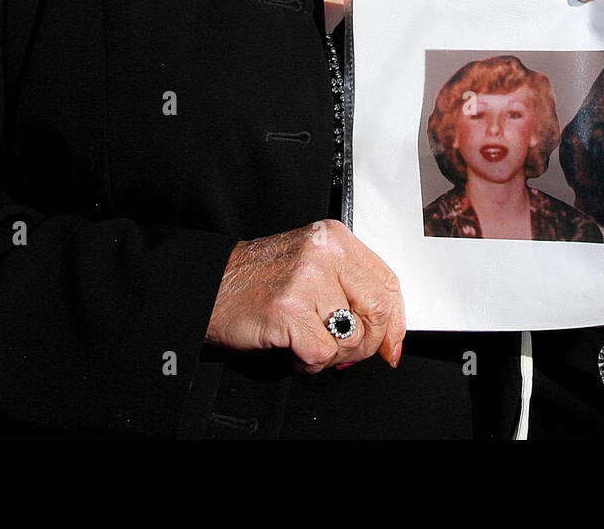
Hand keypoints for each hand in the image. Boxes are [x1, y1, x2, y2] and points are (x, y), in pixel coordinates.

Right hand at [205, 220, 404, 372]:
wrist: (209, 286)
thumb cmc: (258, 280)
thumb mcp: (312, 268)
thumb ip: (350, 289)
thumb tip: (387, 333)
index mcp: (336, 239)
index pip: (388, 282)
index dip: (395, 321)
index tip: (391, 345)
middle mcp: (325, 253)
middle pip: (378, 309)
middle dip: (368, 344)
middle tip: (346, 354)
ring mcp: (307, 280)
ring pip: (352, 337)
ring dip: (333, 356)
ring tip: (308, 345)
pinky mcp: (289, 310)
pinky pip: (322, 353)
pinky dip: (309, 363)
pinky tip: (293, 351)